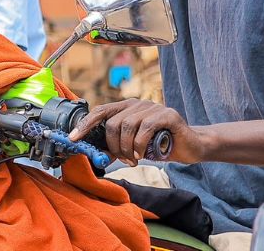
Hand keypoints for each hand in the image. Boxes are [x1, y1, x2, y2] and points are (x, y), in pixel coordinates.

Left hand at [69, 98, 206, 165]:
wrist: (191, 146)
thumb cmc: (160, 145)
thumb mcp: (134, 146)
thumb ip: (117, 146)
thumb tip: (96, 153)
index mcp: (126, 108)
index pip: (100, 111)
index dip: (85, 125)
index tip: (72, 138)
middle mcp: (137, 104)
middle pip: (112, 123)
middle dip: (114, 146)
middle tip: (124, 159)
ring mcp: (152, 107)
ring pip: (127, 126)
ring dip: (128, 148)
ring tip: (135, 158)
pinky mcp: (167, 114)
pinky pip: (145, 127)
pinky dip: (140, 144)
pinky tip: (143, 154)